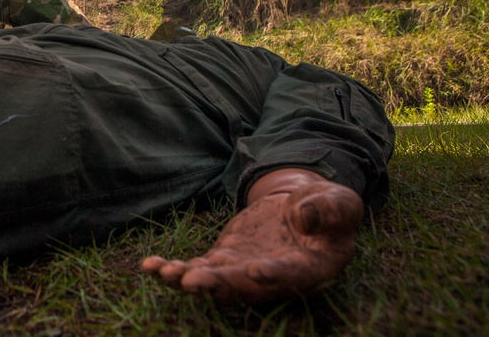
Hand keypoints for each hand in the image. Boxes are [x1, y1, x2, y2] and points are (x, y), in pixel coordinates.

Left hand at [142, 171, 363, 303]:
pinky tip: (150, 266)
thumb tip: (304, 217)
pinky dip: (174, 270)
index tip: (255, 270)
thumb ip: (328, 209)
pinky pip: (198, 269)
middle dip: (217, 285)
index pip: (292, 275)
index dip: (274, 275)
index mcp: (311, 266)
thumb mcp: (338, 201)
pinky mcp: (226, 260)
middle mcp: (275, 277)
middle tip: (192, 281)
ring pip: (215, 282)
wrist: (304, 208)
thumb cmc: (327, 207)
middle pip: (245, 286)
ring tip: (163, 273)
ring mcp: (246, 270)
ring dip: (188, 280)